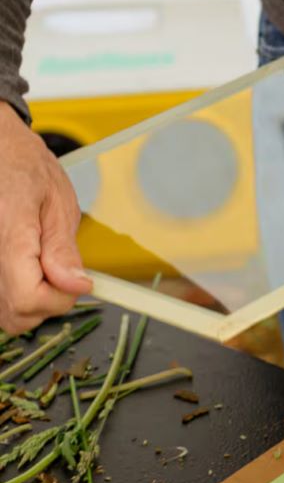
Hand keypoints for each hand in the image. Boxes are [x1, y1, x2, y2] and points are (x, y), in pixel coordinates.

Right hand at [0, 101, 91, 332]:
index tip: (76, 281)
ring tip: (42, 265)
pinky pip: (0, 301)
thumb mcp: (58, 201)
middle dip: (48, 302)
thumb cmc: (24, 168)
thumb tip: (76, 284)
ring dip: (31, 301)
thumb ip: (63, 247)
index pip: (28, 298)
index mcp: (10, 234)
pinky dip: (17, 293)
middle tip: (61, 271)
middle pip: (17, 314)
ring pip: (7, 314)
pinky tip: (27, 269)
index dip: (60, 298)